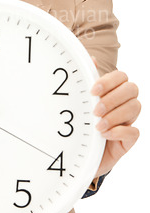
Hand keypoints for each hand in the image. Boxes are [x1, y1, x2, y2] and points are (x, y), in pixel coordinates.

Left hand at [90, 56, 140, 177]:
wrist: (77, 153)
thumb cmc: (79, 123)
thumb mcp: (79, 101)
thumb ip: (86, 80)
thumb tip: (92, 59)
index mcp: (112, 91)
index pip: (121, 76)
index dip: (110, 81)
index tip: (93, 91)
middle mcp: (122, 103)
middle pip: (132, 89)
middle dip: (113, 98)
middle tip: (95, 110)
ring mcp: (127, 121)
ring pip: (135, 108)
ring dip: (115, 116)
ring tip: (97, 126)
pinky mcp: (127, 140)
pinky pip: (134, 132)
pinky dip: (120, 132)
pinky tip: (105, 135)